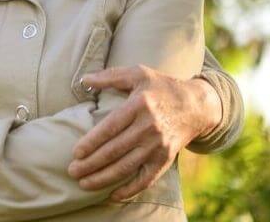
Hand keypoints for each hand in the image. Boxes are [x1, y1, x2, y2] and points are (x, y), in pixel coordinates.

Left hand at [68, 65, 221, 199]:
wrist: (197, 106)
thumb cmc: (161, 87)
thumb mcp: (138, 73)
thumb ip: (109, 76)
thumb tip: (84, 80)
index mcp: (139, 106)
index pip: (110, 128)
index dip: (92, 142)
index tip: (75, 152)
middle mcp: (149, 127)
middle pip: (115, 150)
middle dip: (91, 164)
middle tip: (72, 171)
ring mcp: (159, 145)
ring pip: (127, 166)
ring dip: (104, 178)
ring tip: (84, 184)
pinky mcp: (166, 158)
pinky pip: (147, 178)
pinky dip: (130, 189)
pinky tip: (113, 195)